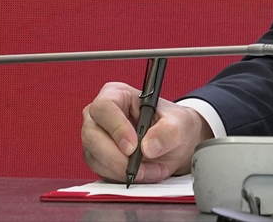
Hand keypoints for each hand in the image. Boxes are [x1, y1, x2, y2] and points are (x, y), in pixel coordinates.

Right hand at [81, 82, 213, 182]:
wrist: (176, 145)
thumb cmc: (174, 125)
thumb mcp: (180, 123)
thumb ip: (168, 132)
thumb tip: (148, 147)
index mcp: (118, 95)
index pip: (105, 107)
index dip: (116, 127)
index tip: (133, 146)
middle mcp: (101, 116)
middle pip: (92, 135)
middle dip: (116, 156)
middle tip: (138, 167)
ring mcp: (97, 138)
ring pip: (94, 157)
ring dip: (122, 170)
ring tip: (151, 171)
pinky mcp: (99, 159)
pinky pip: (102, 172)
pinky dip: (122, 178)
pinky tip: (143, 175)